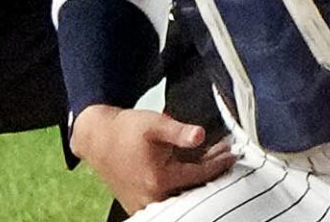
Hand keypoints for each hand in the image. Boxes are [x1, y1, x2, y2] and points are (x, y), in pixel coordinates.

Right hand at [69, 105, 233, 213]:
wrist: (97, 138)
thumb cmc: (124, 130)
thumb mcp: (154, 124)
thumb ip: (178, 131)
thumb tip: (200, 135)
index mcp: (159, 179)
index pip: (201, 175)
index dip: (219, 163)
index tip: (232, 154)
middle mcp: (154, 197)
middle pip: (195, 189)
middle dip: (211, 173)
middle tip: (223, 157)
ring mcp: (146, 204)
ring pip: (182, 195)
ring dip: (197, 181)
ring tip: (208, 163)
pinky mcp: (140, 206)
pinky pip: (168, 199)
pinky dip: (181, 188)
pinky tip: (187, 173)